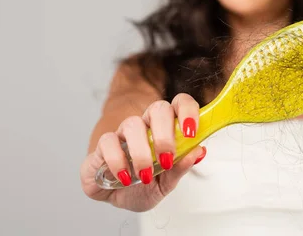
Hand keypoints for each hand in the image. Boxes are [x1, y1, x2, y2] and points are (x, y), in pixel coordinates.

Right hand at [80, 93, 206, 211]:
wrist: (118, 198)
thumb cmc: (145, 186)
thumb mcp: (167, 182)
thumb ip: (182, 166)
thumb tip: (199, 151)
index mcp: (167, 129)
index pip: (180, 104)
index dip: (188, 111)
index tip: (191, 131)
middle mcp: (146, 126)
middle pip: (158, 108)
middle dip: (164, 134)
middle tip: (167, 159)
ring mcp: (124, 133)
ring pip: (133, 124)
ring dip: (141, 152)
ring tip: (145, 175)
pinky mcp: (103, 145)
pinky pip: (108, 141)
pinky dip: (117, 161)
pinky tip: (125, 178)